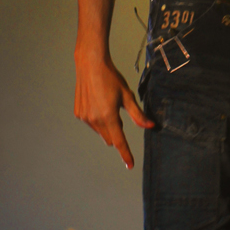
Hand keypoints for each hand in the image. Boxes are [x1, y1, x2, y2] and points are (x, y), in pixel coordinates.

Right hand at [75, 46, 152, 167]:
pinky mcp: (78, 114)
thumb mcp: (127, 95)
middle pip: (110, 138)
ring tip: (107, 103)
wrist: (90, 64)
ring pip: (100, 131)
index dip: (126, 154)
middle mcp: (95, 120)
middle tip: (118, 112)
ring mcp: (85, 118)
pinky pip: (91, 123)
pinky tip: (97, 102)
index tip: (130, 164)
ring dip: (106, 125)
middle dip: (117, 132)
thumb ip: (137, 114)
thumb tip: (150, 126)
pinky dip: (97, 119)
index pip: (120, 141)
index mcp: (109, 116)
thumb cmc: (111, 78)